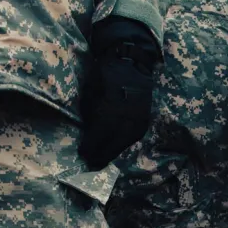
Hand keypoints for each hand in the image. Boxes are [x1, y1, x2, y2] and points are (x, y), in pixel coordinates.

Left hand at [79, 17, 161, 170]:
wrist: (133, 63)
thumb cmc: (105, 75)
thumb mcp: (91, 92)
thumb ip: (90, 113)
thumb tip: (89, 131)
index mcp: (108, 113)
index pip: (96, 139)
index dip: (88, 148)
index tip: (82, 154)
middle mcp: (124, 121)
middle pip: (111, 146)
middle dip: (100, 156)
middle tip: (91, 164)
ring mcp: (137, 121)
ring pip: (124, 144)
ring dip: (113, 153)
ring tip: (103, 160)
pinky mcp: (145, 119)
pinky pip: (134, 137)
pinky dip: (124, 144)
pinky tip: (117, 147)